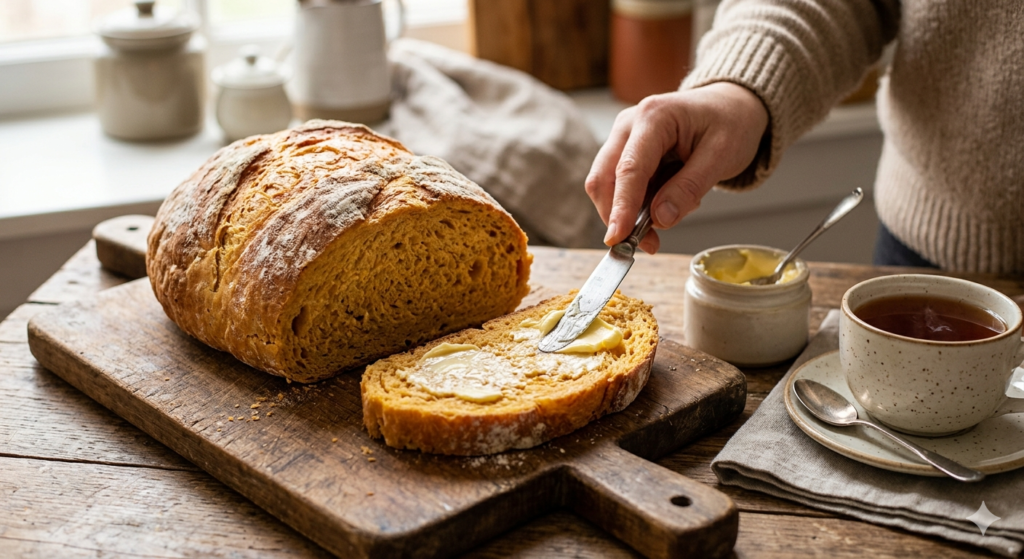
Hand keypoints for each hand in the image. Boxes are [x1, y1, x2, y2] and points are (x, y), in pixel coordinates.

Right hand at [585, 82, 768, 253]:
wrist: (730, 107)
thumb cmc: (729, 123)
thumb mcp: (722, 156)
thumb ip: (689, 187)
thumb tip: (660, 218)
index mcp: (654, 116)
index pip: (629, 169)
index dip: (622, 207)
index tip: (619, 237)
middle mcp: (629, 124)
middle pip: (604, 178)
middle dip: (617, 216)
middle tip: (646, 245)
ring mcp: (624, 138)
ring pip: (607, 186)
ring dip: (628, 213)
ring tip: (665, 220)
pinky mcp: (626, 153)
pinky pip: (621, 187)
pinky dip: (636, 206)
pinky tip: (664, 204)